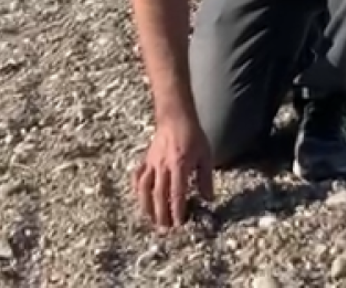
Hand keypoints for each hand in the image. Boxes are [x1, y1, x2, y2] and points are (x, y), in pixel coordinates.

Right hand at [132, 114, 213, 229]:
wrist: (175, 117)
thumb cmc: (193, 136)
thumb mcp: (206, 156)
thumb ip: (206, 179)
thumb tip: (209, 199)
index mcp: (179, 165)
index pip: (177, 193)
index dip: (177, 210)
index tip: (179, 223)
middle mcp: (163, 166)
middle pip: (159, 195)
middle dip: (161, 214)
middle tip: (165, 228)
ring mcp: (152, 163)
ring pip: (145, 189)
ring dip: (147, 206)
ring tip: (150, 219)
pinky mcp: (146, 160)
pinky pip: (138, 176)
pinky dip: (137, 188)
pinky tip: (139, 198)